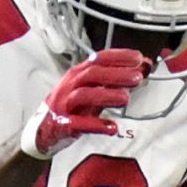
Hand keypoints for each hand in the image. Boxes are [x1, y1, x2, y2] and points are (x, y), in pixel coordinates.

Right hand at [19, 48, 144, 158]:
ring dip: (106, 95)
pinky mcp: (63, 124)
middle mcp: (70, 86)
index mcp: (78, 74)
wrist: (43, 129)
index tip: (137, 58)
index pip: (98, 59)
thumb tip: (143, 69)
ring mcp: (65, 105)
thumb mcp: (93, 90)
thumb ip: (117, 81)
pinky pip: (79, 123)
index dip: (118, 57)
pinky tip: (111, 128)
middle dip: (116, 74)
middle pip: (92, 74)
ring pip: (84, 95)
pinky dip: (96, 125)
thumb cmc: (71, 107)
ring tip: (125, 99)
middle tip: (137, 77)